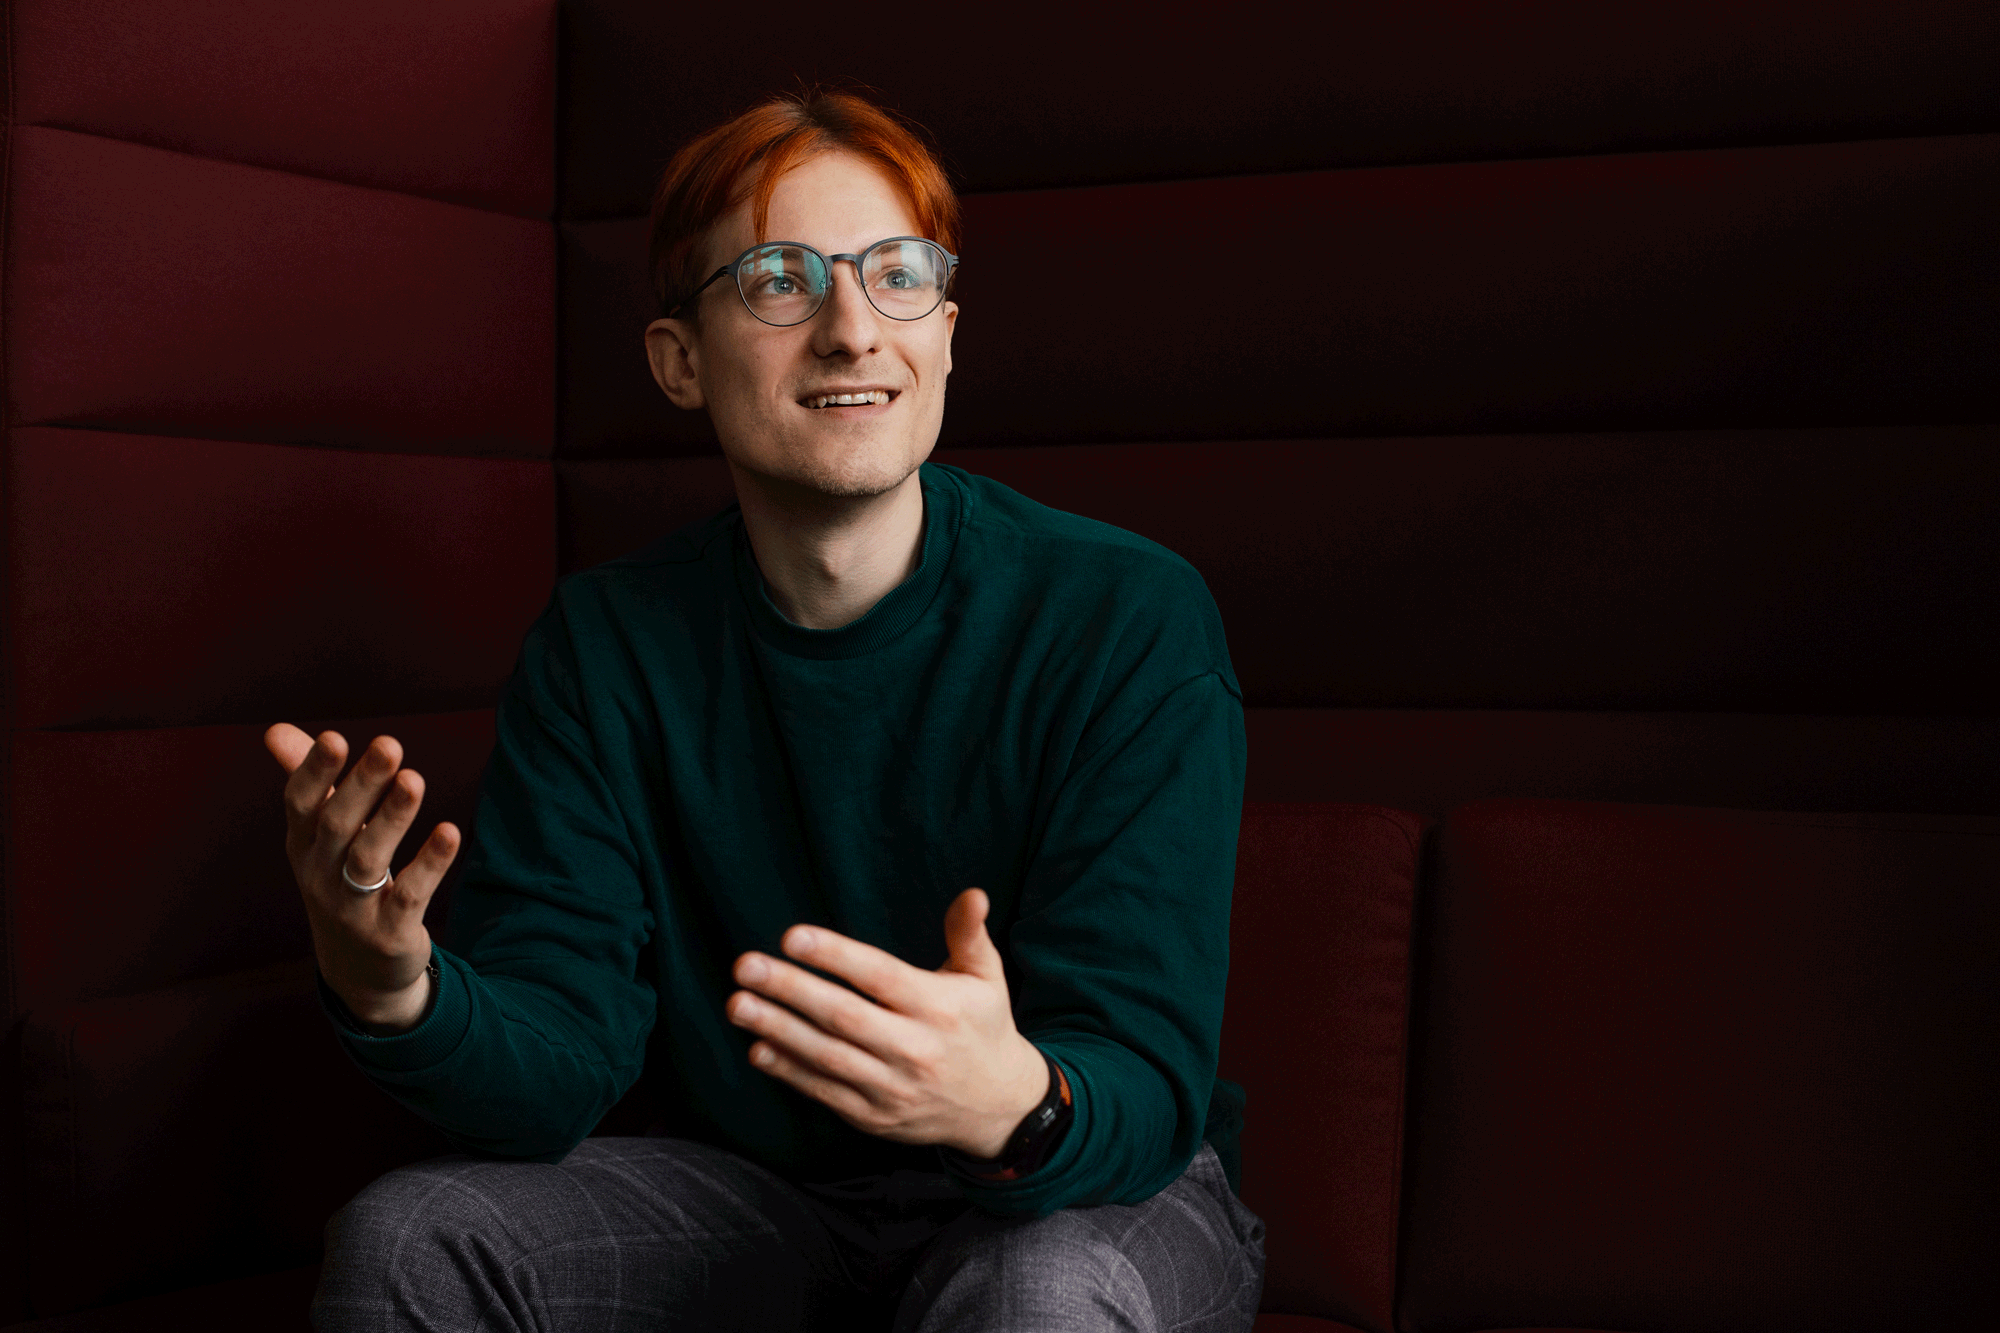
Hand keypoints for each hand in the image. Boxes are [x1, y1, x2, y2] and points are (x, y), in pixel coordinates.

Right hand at [264, 724, 459, 1033]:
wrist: (359, 971)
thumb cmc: (341, 883)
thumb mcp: (320, 839)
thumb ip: (309, 783)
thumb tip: (275, 730)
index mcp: (304, 846)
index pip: (301, 804)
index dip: (314, 772)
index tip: (334, 738)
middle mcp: (321, 875)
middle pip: (338, 825)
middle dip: (362, 784)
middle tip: (389, 745)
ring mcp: (352, 907)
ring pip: (369, 858)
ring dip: (393, 818)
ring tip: (415, 779)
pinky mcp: (389, 932)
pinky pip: (409, 895)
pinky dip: (429, 864)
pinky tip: (451, 832)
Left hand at [727, 888, 1048, 1158]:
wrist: (999, 1108)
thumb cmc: (983, 1027)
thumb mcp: (985, 977)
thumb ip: (968, 934)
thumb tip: (972, 894)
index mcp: (939, 1008)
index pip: (879, 977)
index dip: (835, 956)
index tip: (791, 936)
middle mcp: (915, 1049)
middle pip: (843, 1016)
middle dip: (790, 989)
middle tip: (744, 966)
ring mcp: (892, 1087)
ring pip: (827, 1056)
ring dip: (778, 1029)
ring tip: (737, 1004)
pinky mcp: (874, 1117)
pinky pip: (825, 1091)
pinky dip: (788, 1072)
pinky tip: (757, 1048)